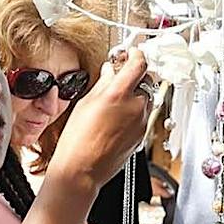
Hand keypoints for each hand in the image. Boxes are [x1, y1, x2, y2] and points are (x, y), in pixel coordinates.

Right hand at [47, 49, 153, 189]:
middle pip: (145, 80)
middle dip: (134, 76)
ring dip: (134, 94)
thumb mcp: (85, 103)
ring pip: (146, 98)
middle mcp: (135, 107)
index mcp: (119, 94)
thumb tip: (110, 71)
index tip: (131, 53)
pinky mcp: (142, 135)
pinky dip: (133, 110)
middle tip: (118, 77)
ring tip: (113, 101)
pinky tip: (115, 118)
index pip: (139, 64)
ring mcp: (141, 122)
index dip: (136, 54)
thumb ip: (103, 83)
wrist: (81, 170)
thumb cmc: (77, 140)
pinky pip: (142, 115)